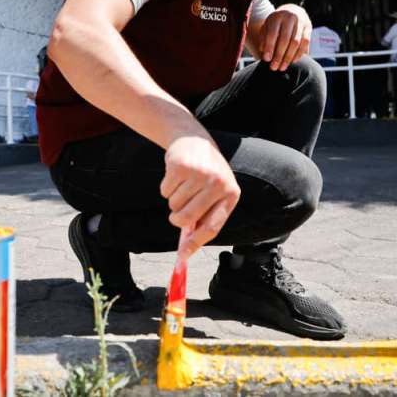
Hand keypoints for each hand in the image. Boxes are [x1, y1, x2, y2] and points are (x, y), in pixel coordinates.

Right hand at [160, 136, 240, 259]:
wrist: (195, 140)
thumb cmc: (205, 174)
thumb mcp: (213, 193)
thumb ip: (204, 217)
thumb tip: (186, 249)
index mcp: (231, 194)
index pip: (213, 226)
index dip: (196, 243)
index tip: (182, 256)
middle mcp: (218, 183)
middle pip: (187, 218)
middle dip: (177, 219)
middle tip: (176, 214)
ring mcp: (200, 174)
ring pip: (174, 204)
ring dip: (173, 199)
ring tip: (183, 185)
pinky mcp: (181, 166)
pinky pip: (165, 191)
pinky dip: (166, 187)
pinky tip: (176, 175)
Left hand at [258, 5, 312, 70]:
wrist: (291, 11)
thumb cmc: (276, 24)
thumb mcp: (267, 27)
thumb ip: (264, 39)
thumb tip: (265, 54)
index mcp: (276, 17)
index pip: (272, 33)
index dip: (269, 47)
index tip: (266, 59)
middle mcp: (290, 17)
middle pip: (285, 39)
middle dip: (279, 55)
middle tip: (274, 67)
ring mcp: (301, 22)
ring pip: (296, 42)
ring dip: (289, 57)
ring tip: (282, 67)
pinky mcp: (309, 27)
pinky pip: (305, 43)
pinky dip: (299, 53)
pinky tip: (293, 61)